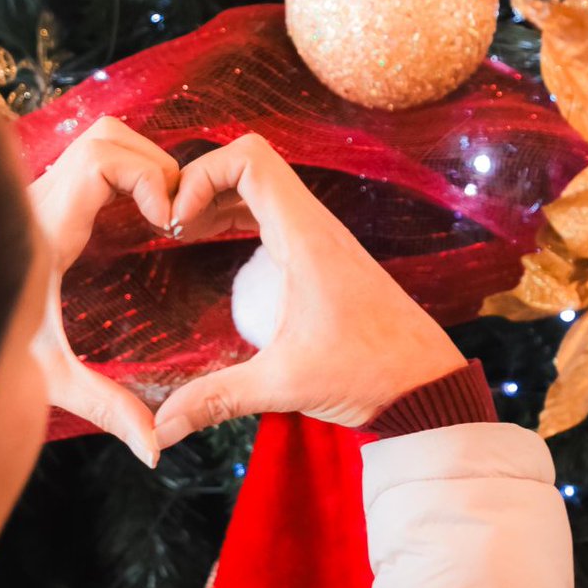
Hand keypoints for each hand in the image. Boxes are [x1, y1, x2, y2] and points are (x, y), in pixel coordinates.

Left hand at [28, 117, 180, 465]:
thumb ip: (104, 405)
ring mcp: (41, 193)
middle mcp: (40, 199)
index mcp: (47, 227)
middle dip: (151, 164)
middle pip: (106, 138)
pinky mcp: (45, 198)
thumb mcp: (52, 376)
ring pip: (98, 141)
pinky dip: (123, 173)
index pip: (102, 162)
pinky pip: (91, 161)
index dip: (148, 176)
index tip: (169, 221)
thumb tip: (155, 448)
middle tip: (173, 216)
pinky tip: (140, 218)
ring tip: (162, 214)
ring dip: (138, 164)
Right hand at [154, 134, 462, 446]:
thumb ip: (215, 400)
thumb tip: (159, 430)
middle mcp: (314, 226)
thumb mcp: (283, 384)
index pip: (248, 158)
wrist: (429, 386)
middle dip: (200, 182)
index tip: (176, 222)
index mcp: (306, 236)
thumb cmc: (371, 373)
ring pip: (259, 187)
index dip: (202, 174)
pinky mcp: (322, 259)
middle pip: (248, 164)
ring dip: (216, 197)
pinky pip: (271, 215)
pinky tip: (212, 249)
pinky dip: (235, 217)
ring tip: (180, 233)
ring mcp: (320, 239)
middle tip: (168, 225)